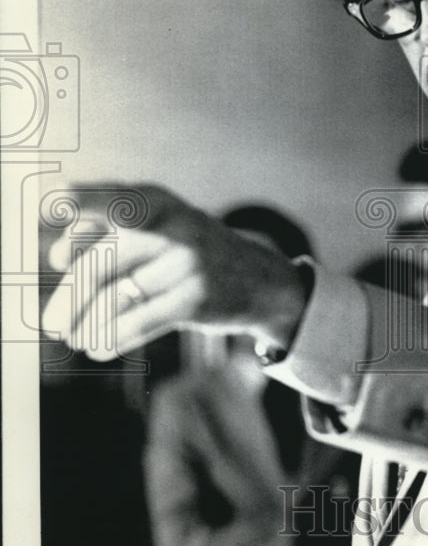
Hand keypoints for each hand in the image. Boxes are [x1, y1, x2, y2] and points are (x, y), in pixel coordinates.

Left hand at [41, 183, 307, 360]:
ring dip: (86, 324)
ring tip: (74, 337)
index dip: (84, 199)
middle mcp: (174, 226)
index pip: (115, 199)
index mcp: (157, 200)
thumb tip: (58, 257)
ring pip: (115, 298)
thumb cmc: (188, 252)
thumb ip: (105, 233)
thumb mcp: (157, 229)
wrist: (259, 279)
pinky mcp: (196, 299)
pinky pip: (138, 322)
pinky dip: (111, 338)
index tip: (56, 202)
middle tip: (52, 324)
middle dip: (70, 298)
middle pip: (102, 263)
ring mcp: (188, 262)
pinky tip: (97, 347)